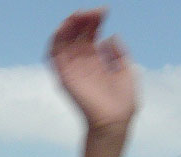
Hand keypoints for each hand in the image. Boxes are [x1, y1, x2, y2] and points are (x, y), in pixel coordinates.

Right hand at [49, 8, 135, 130]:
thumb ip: (118, 53)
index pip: (90, 35)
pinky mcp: (64, 77)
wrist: (115, 122)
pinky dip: (57, 39)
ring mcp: (72, 70)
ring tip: (78, 14)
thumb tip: (110, 37)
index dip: (94, 21)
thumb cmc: (122, 103)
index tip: (104, 11)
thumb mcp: (126, 71)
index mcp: (96, 61)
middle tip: (93, 11)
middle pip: (76, 35)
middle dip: (83, 19)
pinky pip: (54, 55)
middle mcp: (82, 64)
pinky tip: (65, 26)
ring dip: (68, 25)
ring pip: (63, 42)